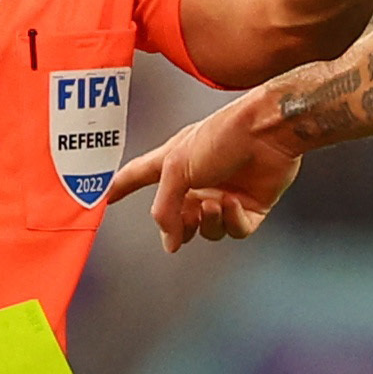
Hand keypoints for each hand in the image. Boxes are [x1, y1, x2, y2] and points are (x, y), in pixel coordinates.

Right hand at [105, 102, 301, 252]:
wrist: (267, 130)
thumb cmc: (222, 135)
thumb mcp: (177, 167)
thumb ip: (164, 207)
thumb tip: (169, 243)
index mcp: (176, 163)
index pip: (140, 176)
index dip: (121, 186)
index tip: (105, 198)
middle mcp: (200, 180)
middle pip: (179, 219)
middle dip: (181, 223)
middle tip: (186, 214)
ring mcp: (226, 193)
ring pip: (209, 231)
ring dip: (208, 222)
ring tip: (214, 203)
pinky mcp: (253, 205)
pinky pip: (237, 230)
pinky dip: (232, 221)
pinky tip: (234, 203)